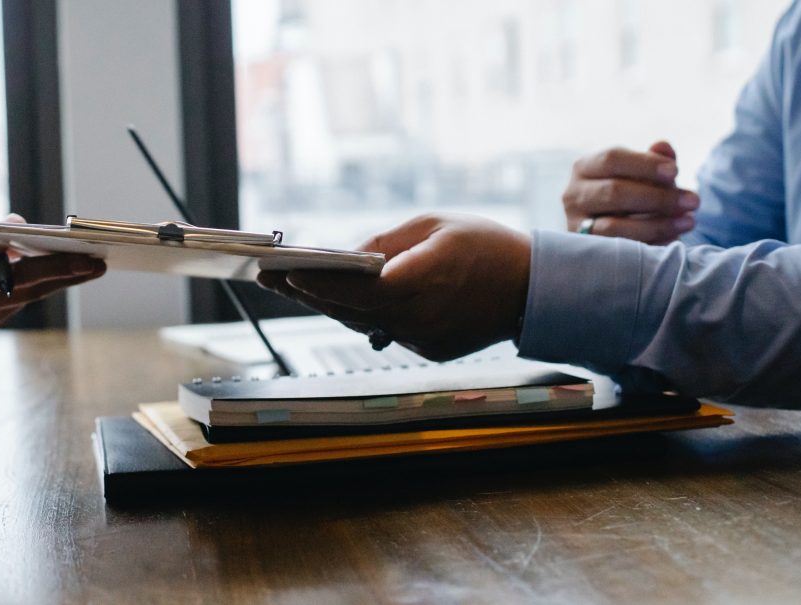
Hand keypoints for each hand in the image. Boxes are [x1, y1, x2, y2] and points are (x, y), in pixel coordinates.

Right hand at [0, 214, 106, 335]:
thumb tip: (25, 232)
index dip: (11, 234)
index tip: (33, 225)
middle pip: (22, 278)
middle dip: (62, 269)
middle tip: (95, 261)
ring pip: (29, 294)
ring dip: (63, 280)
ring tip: (93, 268)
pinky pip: (21, 301)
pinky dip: (41, 286)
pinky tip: (64, 275)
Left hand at [258, 213, 530, 360]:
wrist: (532, 288)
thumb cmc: (486, 246)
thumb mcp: (435, 225)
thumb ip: (387, 241)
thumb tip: (348, 255)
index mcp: (422, 281)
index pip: (356, 287)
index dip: (317, 282)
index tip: (283, 271)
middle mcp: (418, 317)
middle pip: (348, 309)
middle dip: (306, 293)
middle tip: (269, 278)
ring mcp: (423, 339)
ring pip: (361, 323)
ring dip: (325, 306)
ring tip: (290, 287)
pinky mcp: (428, 350)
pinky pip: (384, 331)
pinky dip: (359, 315)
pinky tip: (332, 301)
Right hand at [563, 141, 699, 243]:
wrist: (614, 228)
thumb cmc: (632, 194)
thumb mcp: (644, 174)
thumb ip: (654, 160)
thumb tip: (663, 146)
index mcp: (585, 168)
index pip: (612, 159)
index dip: (645, 164)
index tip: (676, 172)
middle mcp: (573, 195)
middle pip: (614, 192)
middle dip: (658, 197)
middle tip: (693, 201)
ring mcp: (576, 225)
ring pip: (613, 226)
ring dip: (656, 224)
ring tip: (689, 221)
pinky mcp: (586, 251)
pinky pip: (618, 250)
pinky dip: (648, 244)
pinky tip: (674, 239)